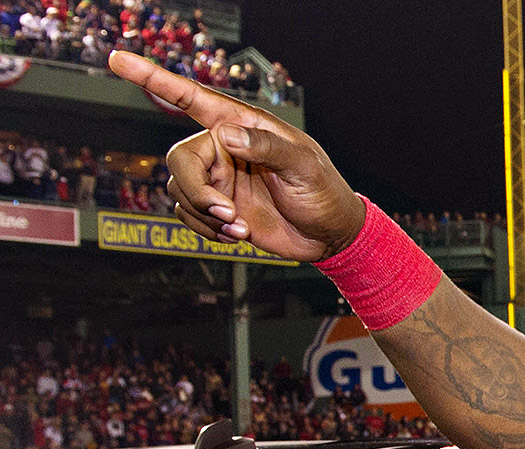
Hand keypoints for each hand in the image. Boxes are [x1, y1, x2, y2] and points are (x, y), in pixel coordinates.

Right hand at [107, 50, 365, 261]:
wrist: (330, 235)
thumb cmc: (324, 192)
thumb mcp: (304, 166)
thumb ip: (267, 146)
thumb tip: (226, 133)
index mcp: (241, 125)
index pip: (191, 98)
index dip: (153, 78)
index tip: (118, 59)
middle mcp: (223, 148)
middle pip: (180, 160)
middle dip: (197, 191)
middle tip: (226, 212)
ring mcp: (218, 179)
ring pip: (180, 191)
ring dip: (205, 216)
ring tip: (240, 227)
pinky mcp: (216, 207)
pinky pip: (187, 215)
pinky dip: (206, 229)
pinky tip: (237, 235)